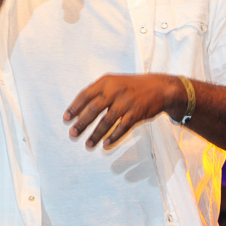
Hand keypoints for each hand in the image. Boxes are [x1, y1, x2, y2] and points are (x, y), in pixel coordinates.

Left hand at [64, 74, 182, 147]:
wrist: (159, 87)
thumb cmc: (131, 86)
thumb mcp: (114, 82)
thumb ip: (98, 92)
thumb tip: (78, 109)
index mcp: (106, 81)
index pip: (85, 94)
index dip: (74, 108)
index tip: (66, 119)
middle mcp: (115, 90)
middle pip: (93, 109)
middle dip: (81, 123)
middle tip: (73, 134)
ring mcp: (126, 102)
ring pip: (106, 121)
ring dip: (95, 134)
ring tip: (87, 144)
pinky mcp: (136, 113)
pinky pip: (122, 127)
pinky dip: (113, 137)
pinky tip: (105, 144)